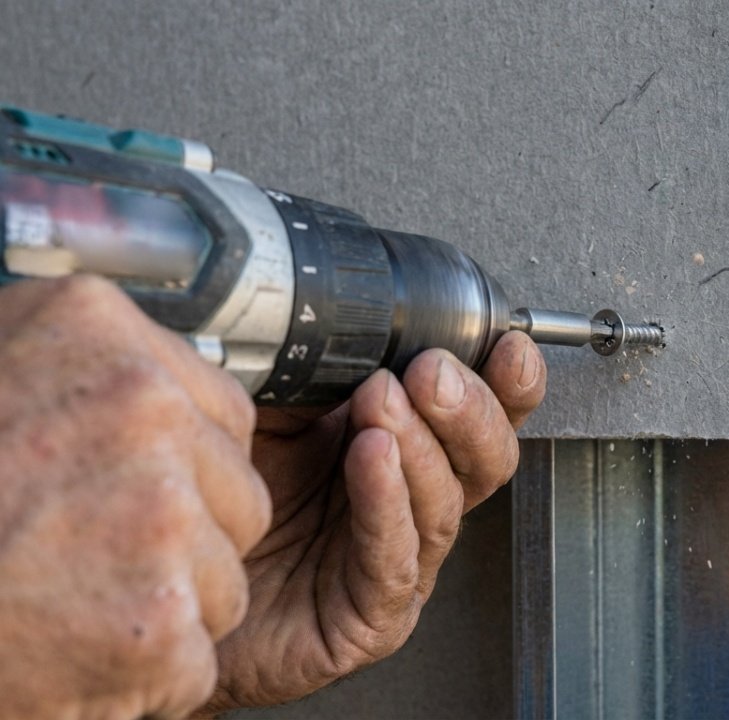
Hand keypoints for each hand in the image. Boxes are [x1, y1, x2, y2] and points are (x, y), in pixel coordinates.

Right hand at [0, 276, 270, 718]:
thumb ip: (84, 372)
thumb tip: (163, 394)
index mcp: (96, 330)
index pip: (222, 413)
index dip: (185, 473)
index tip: (125, 500)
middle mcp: (143, 408)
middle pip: (238, 498)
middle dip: (185, 544)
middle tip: (85, 562)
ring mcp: (157, 513)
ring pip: (223, 584)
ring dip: (160, 613)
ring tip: (59, 606)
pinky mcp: (155, 619)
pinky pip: (193, 662)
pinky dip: (135, 684)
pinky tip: (62, 661)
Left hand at [200, 332, 544, 712]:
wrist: (165, 589)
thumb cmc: (216, 500)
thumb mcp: (265, 410)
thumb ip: (312, 370)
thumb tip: (340, 311)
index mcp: (404, 450)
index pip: (481, 416)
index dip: (506, 384)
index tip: (505, 344)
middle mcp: (412, 506)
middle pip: (487, 461)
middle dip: (471, 410)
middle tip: (432, 371)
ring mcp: (398, 563)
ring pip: (447, 506)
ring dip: (422, 448)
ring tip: (384, 404)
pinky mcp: (368, 617)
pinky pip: (395, 560)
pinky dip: (388, 504)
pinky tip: (371, 459)